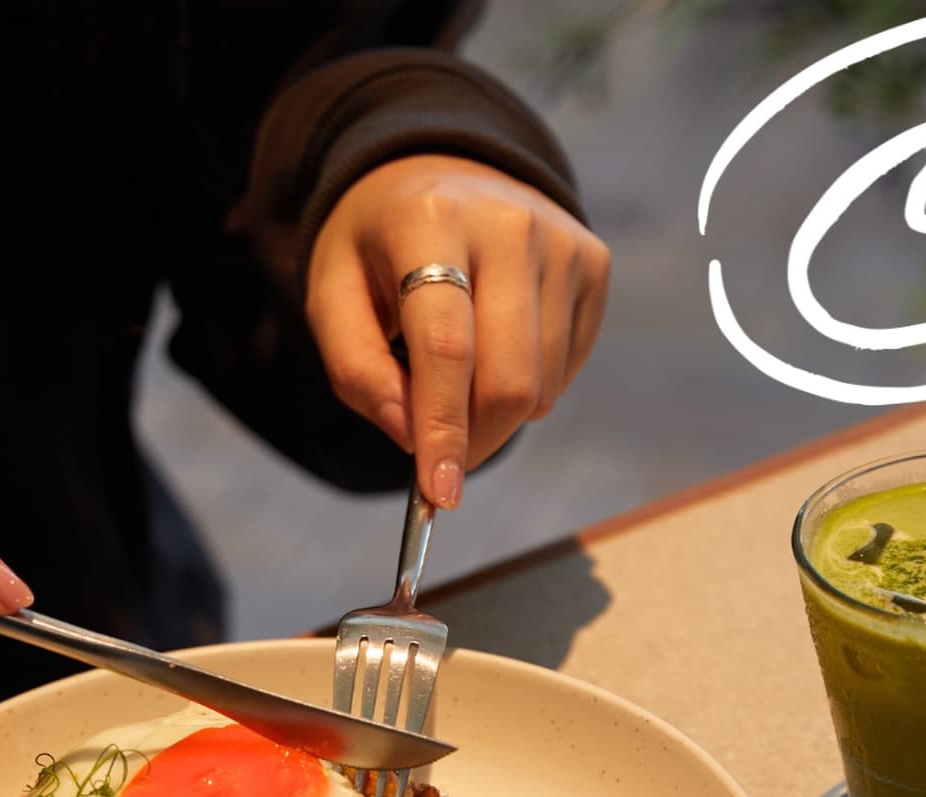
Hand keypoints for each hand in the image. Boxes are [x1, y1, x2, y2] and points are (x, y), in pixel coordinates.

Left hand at [306, 155, 609, 508]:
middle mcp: (508, 222)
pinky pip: (565, 371)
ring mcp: (561, 241)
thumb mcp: (332, 299)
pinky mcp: (593, 264)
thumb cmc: (377, 251)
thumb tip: (408, 436)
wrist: (439, 175)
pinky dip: (527, 389)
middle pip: (509, 380)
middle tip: (438, 458)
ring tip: (456, 378)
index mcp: (431, 220)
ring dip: (495, 416)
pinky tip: (494, 349)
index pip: (448, 347)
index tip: (438, 492)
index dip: (444, 430)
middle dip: (472, 440)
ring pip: (541, 387)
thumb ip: (356, 371)